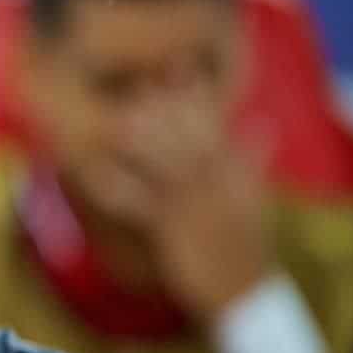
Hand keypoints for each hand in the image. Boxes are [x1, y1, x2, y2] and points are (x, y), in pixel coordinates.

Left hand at [82, 81, 271, 322]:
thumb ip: (252, 160)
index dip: (195, 92)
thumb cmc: (247, 245)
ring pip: (163, 163)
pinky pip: (137, 205)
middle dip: (163, 106)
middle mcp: (216, 183)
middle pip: (187, 135)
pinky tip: (90, 174)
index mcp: (235, 172)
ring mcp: (194, 206)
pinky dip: (114, 188)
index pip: (215, 123)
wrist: (246, 291)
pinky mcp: (172, 230)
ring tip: (113, 118)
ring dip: (139, 140)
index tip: (177, 62)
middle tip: (137, 78)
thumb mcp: (254, 198)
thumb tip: (263, 125)